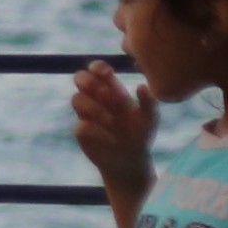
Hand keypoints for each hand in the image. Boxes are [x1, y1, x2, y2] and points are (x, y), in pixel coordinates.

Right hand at [69, 59, 156, 199]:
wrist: (130, 160)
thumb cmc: (141, 135)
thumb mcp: (150, 119)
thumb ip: (148, 102)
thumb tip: (141, 85)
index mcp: (111, 90)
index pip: (97, 70)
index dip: (98, 67)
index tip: (108, 73)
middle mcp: (95, 99)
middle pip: (79, 78)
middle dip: (89, 82)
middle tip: (105, 95)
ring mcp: (86, 114)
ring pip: (76, 99)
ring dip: (95, 108)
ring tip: (112, 121)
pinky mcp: (81, 132)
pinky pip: (81, 125)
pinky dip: (96, 130)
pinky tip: (110, 138)